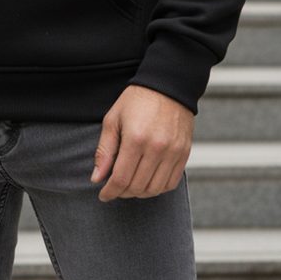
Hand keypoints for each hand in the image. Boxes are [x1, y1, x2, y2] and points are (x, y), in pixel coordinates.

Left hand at [90, 85, 193, 200]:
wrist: (168, 85)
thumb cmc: (137, 100)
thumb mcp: (113, 119)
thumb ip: (105, 150)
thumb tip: (97, 178)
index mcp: (135, 138)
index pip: (121, 178)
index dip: (110, 191)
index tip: (103, 194)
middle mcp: (156, 148)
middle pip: (137, 186)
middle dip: (122, 192)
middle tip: (115, 188)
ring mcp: (173, 152)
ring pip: (154, 189)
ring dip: (139, 193)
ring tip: (130, 185)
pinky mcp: (184, 153)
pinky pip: (171, 183)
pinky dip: (157, 188)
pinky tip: (147, 181)